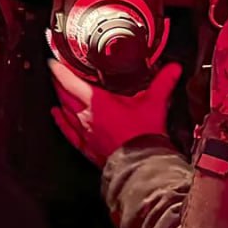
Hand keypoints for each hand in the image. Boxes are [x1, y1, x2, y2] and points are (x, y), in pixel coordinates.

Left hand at [48, 59, 181, 166]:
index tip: (54, 62)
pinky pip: (68, 131)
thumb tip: (173, 69)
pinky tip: (57, 116)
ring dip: (59, 99)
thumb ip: (163, 83)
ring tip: (57, 89)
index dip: (59, 70)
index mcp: (97, 102)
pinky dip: (61, 121)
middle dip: (58, 82)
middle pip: (64, 95)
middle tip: (56, 72)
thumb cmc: (144, 136)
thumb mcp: (155, 103)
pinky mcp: (86, 147)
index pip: (70, 81)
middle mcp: (85, 116)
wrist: (142, 166)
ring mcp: (84, 133)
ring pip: (64, 111)